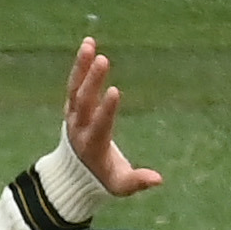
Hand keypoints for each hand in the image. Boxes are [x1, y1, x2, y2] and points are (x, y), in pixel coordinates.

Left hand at [65, 39, 164, 197]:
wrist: (71, 173)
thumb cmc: (102, 179)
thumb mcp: (119, 185)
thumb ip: (137, 182)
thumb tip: (159, 179)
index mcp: (91, 145)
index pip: (99, 125)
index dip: (106, 109)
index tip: (114, 91)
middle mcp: (78, 127)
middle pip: (83, 101)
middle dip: (92, 81)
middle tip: (102, 60)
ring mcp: (72, 115)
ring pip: (75, 88)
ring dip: (81, 66)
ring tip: (90, 44)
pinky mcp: (71, 106)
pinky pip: (74, 83)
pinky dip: (80, 65)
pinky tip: (88, 44)